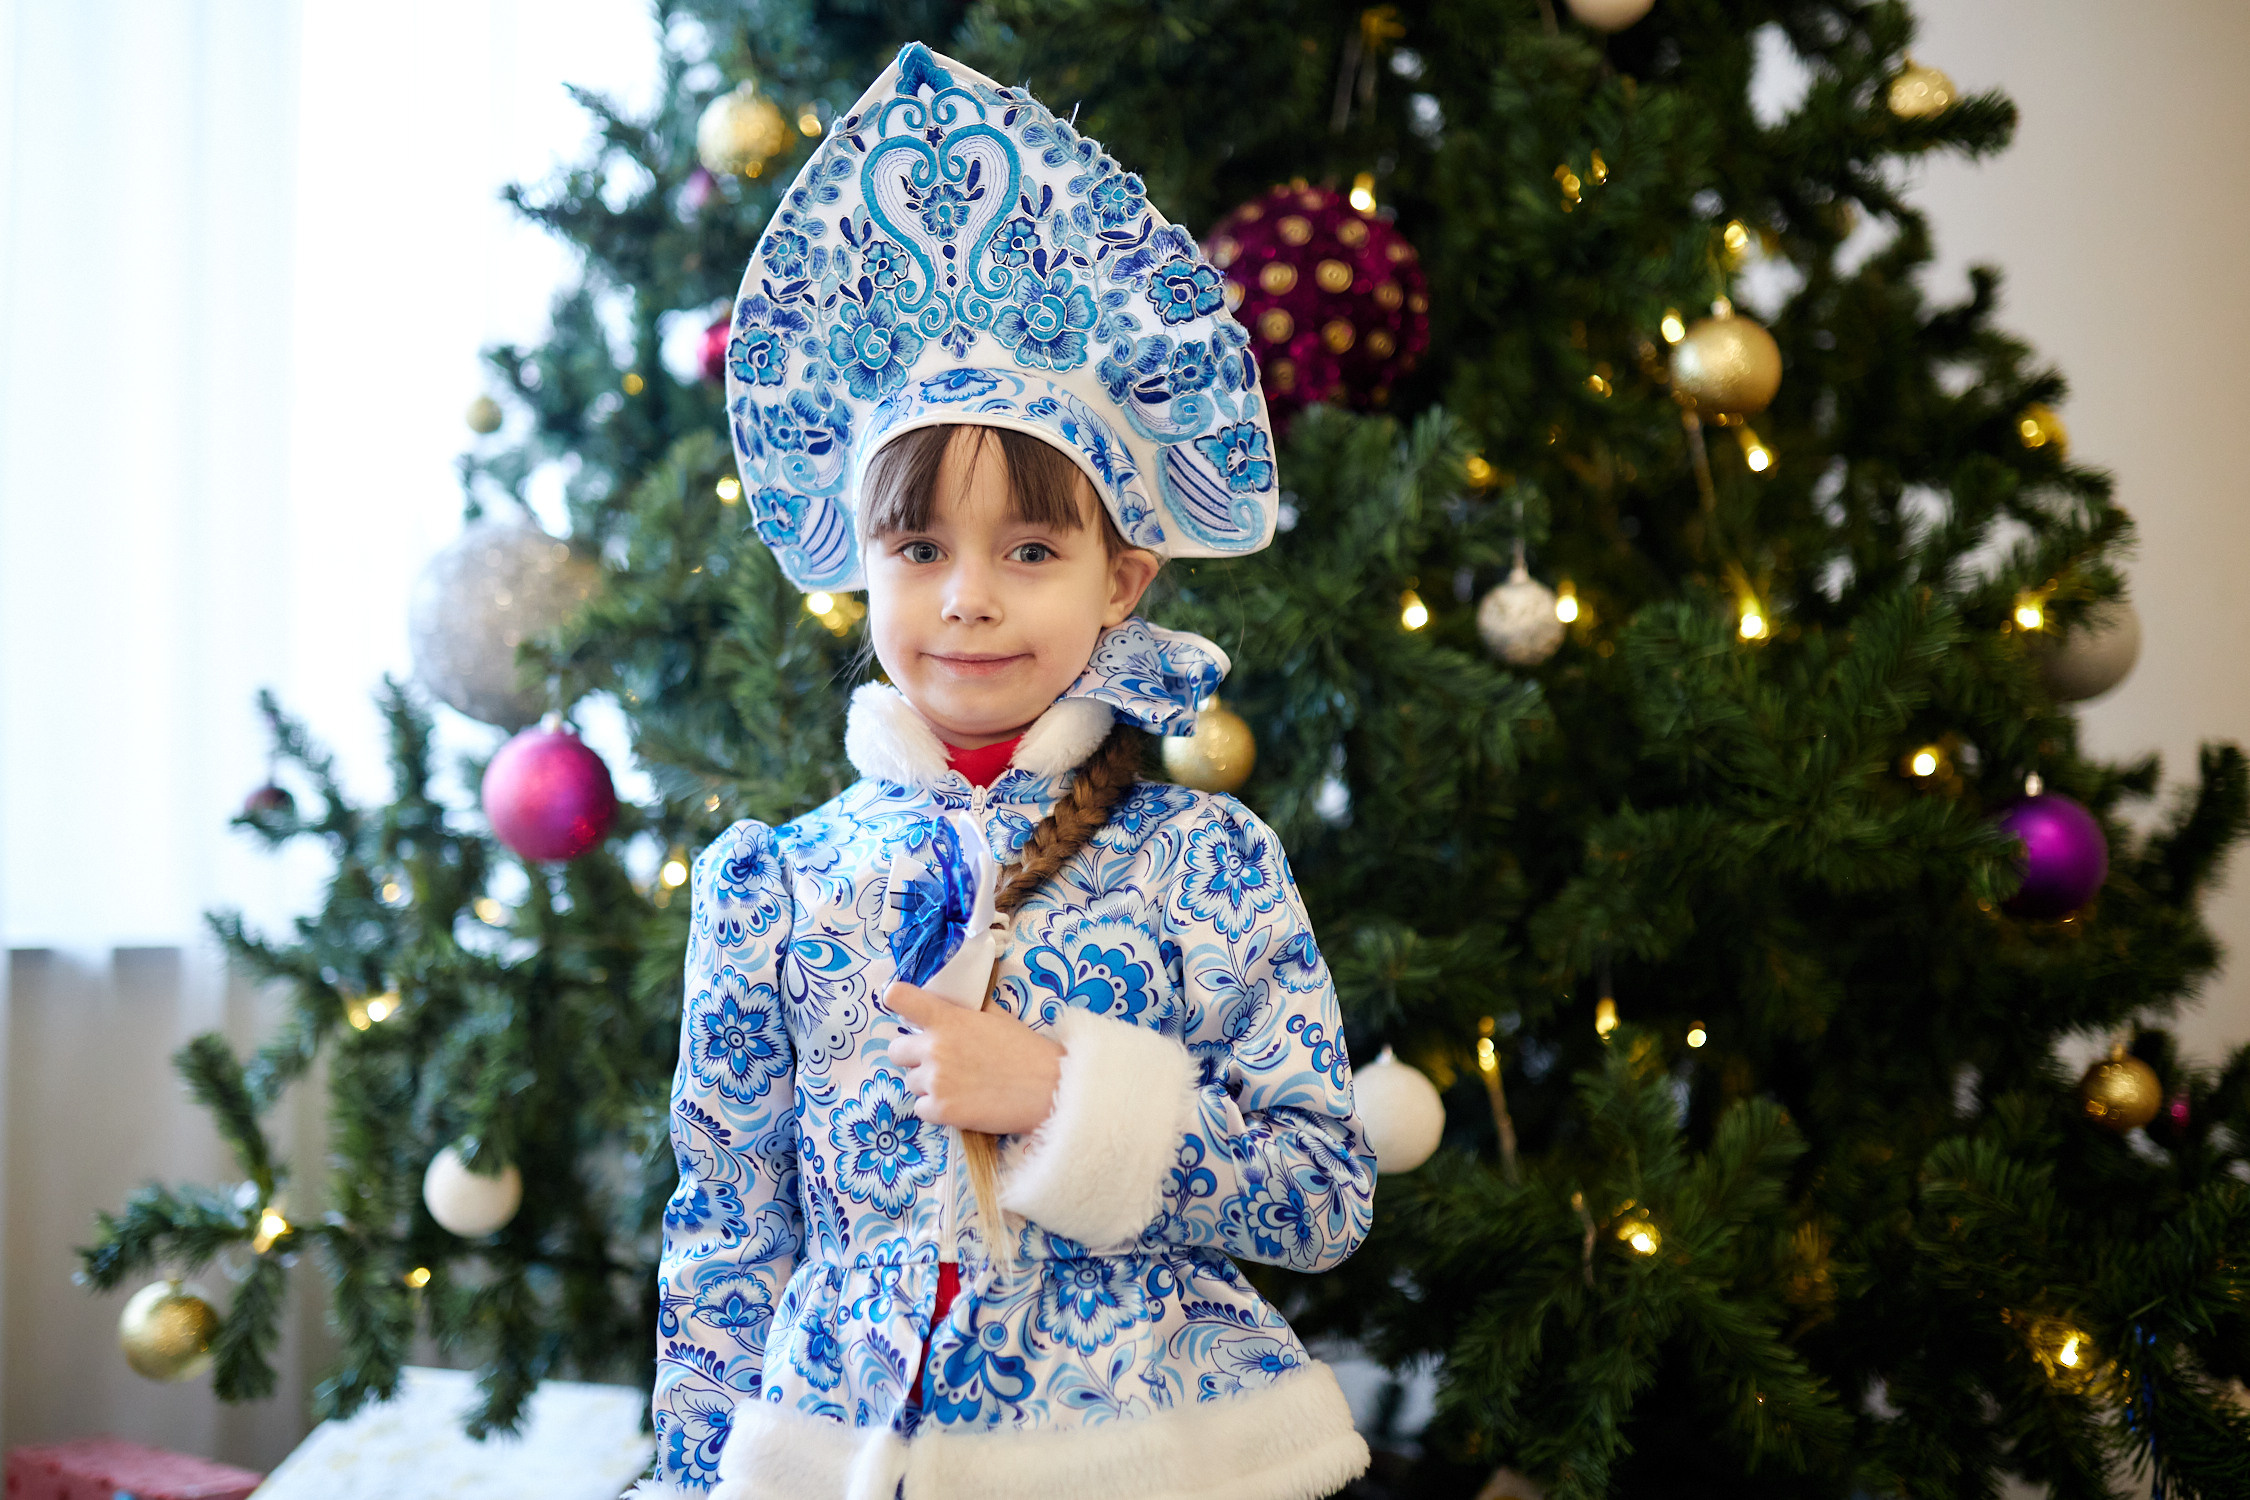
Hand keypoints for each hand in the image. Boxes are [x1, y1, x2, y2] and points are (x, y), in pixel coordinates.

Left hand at [885, 982, 1062, 1134]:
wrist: (1048, 1088)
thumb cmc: (1026, 1050)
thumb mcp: (995, 1017)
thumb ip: (965, 1011)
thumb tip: (949, 1006)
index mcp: (947, 1018)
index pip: (898, 998)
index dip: (897, 1001)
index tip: (904, 1008)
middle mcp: (935, 1047)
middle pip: (895, 1051)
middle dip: (914, 1056)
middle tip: (941, 1062)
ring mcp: (936, 1081)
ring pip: (911, 1083)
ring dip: (929, 1085)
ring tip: (960, 1086)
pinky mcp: (941, 1111)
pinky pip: (921, 1109)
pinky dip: (937, 1109)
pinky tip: (962, 1104)